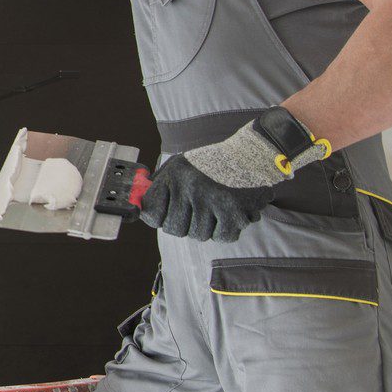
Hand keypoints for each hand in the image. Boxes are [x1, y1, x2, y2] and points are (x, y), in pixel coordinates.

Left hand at [137, 154, 273, 241]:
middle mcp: (189, 187)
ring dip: (207, 226)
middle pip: (175, 229)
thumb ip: (158, 186)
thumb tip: (140, 207)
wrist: (251, 155)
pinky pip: (221, 237)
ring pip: (198, 235)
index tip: (168, 214)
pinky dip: (225, 230)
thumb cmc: (212, 164)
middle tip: (198, 210)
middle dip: (185, 224)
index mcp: (173, 175)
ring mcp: (211, 200)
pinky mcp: (233, 212)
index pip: (152, 214)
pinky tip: (228, 214)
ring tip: (216, 207)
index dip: (159, 218)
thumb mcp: (178, 166)